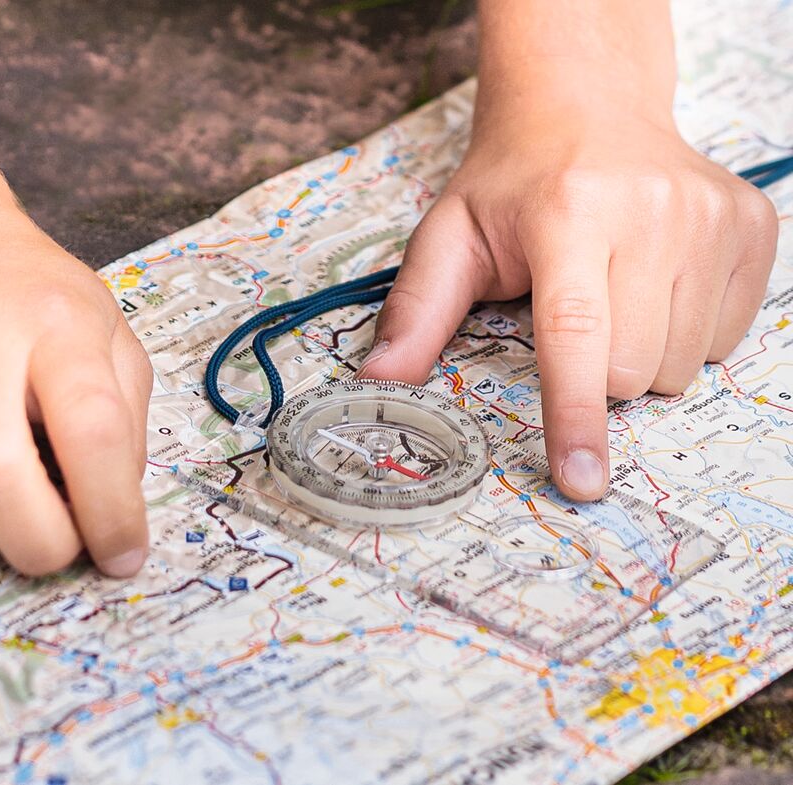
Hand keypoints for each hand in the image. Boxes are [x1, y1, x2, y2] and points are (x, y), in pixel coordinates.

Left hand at [358, 102, 777, 500]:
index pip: (576, 335)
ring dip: (639, 358)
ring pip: (680, 365)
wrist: (587, 106)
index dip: (574, 415)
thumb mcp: (449, 236)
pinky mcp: (751, 228)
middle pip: (630, 369)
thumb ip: (417, 310)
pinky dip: (683, 337)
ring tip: (613, 296)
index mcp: (569, 212)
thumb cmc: (513, 183)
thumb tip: (379, 382)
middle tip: (571, 315)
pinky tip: (654, 284)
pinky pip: (724, 341)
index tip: (580, 480)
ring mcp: (711, 219)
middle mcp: (651, 211)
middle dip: (593, 373)